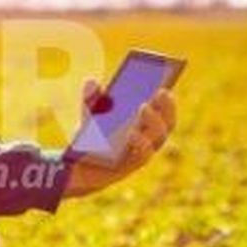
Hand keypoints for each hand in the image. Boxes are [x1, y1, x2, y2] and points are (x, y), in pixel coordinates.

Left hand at [64, 78, 176, 197]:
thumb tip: (91, 82)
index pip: (163, 108)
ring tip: (143, 106)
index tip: (165, 81)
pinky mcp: (132, 165)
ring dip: (154, 120)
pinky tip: (131, 132)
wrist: (79, 166)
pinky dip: (139, 141)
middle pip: (167, 121)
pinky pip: (142, 155)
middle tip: (160, 91)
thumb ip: (90, 98)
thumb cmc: (91, 137)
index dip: (167, 97)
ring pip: (159, 137)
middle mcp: (149, 137)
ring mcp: (142, 151)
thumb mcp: (89, 115)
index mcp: (144, 121)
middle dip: (166, 105)